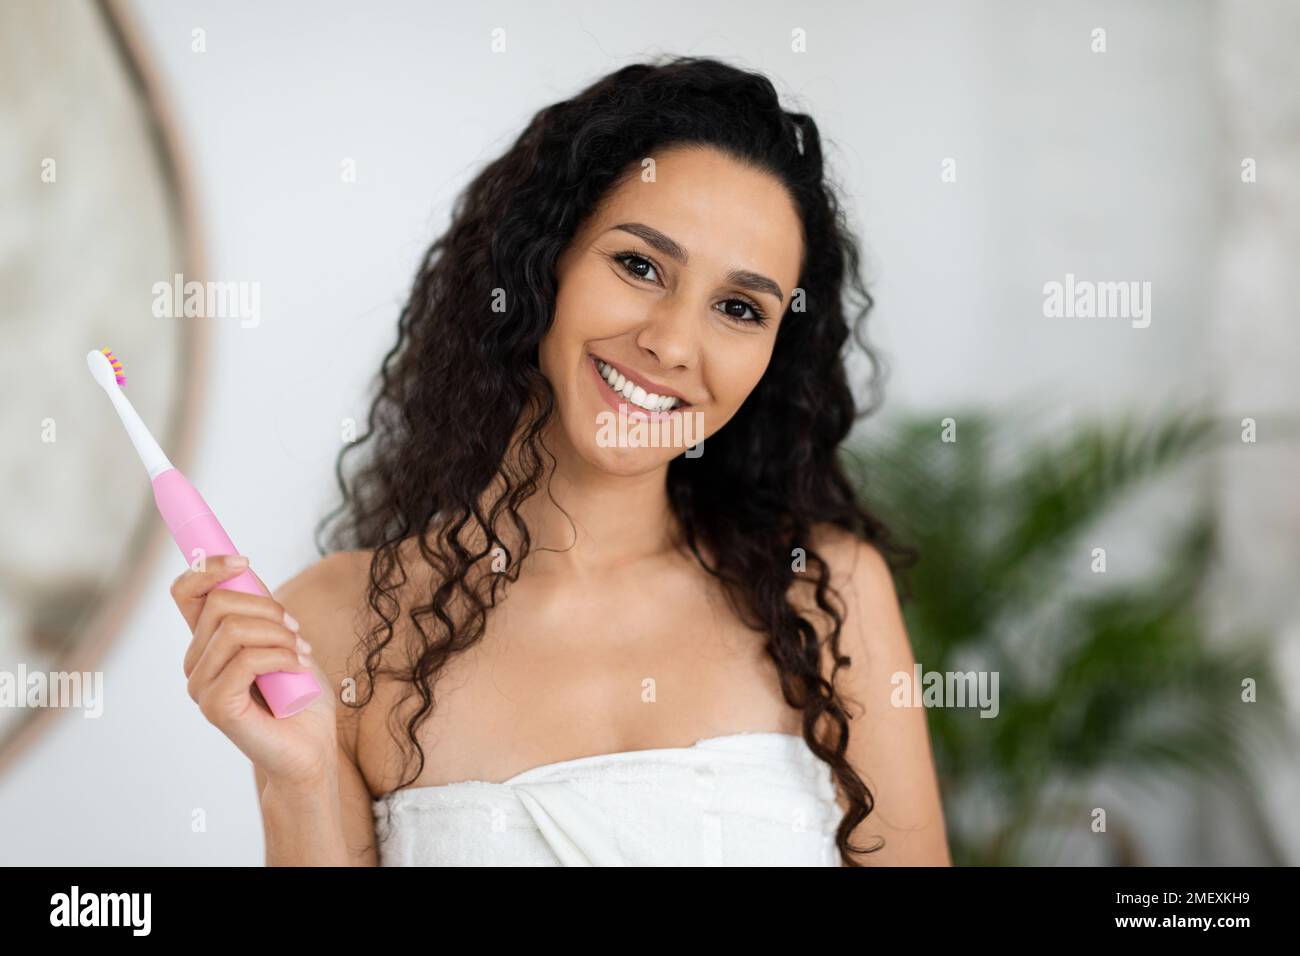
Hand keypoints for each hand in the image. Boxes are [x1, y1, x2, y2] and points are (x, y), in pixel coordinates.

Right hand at [174, 554, 337, 788]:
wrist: (312, 746)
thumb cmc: (300, 693)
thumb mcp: (284, 638)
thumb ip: (260, 609)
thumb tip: (242, 566)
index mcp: (207, 642)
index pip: (185, 591)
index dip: (208, 567)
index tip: (243, 560)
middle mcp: (196, 662)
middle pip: (217, 604)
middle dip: (266, 607)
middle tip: (295, 630)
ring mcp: (201, 686)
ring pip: (234, 630)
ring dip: (279, 634)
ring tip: (301, 653)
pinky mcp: (216, 707)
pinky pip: (246, 661)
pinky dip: (281, 657)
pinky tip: (298, 667)